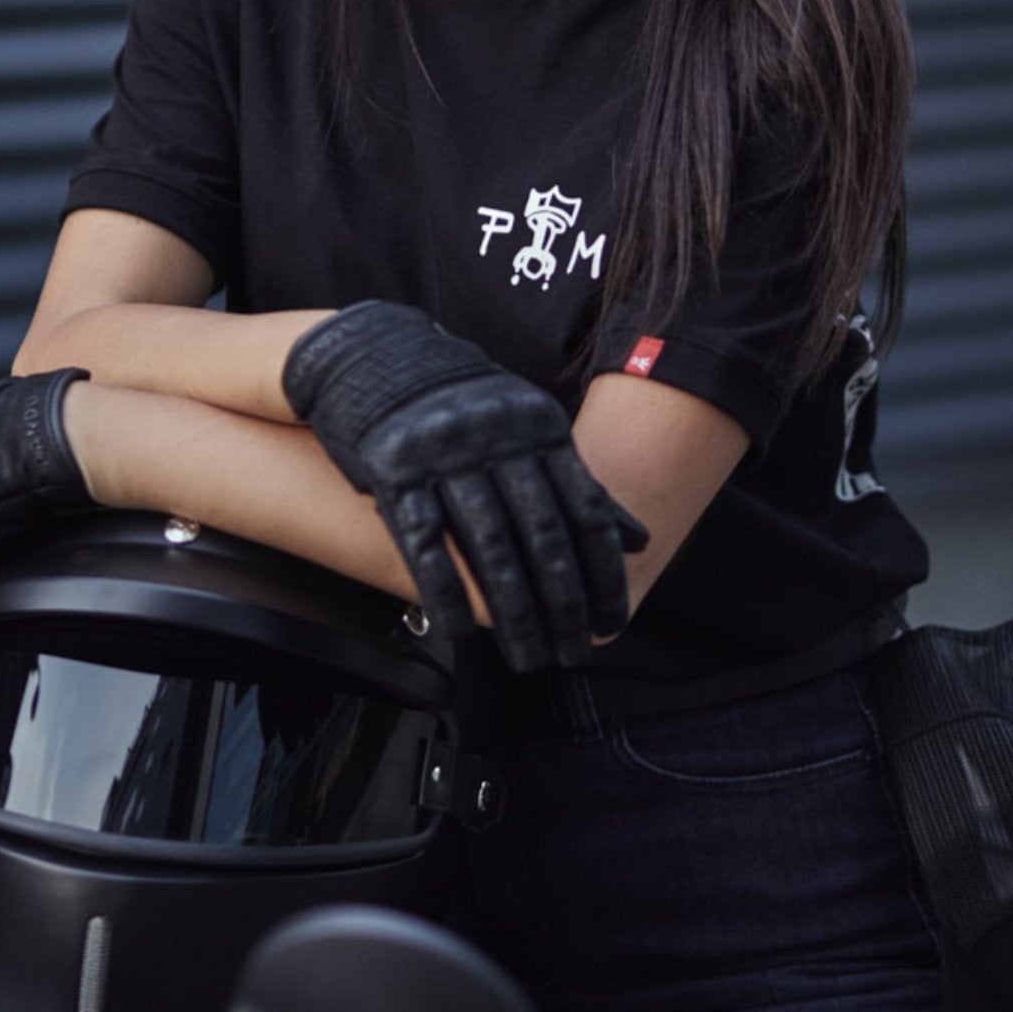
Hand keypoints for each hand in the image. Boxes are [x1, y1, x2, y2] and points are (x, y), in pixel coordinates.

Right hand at [282, 303, 646, 673]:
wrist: (374, 354)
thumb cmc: (463, 403)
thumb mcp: (528, 428)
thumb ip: (579, 483)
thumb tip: (638, 540)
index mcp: (539, 426)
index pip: (584, 510)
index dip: (603, 574)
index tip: (613, 623)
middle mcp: (496, 435)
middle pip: (541, 535)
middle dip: (562, 604)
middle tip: (574, 654)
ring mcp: (444, 451)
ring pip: (488, 546)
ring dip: (512, 613)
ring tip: (527, 657)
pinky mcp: (393, 469)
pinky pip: (426, 542)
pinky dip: (446, 592)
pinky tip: (459, 632)